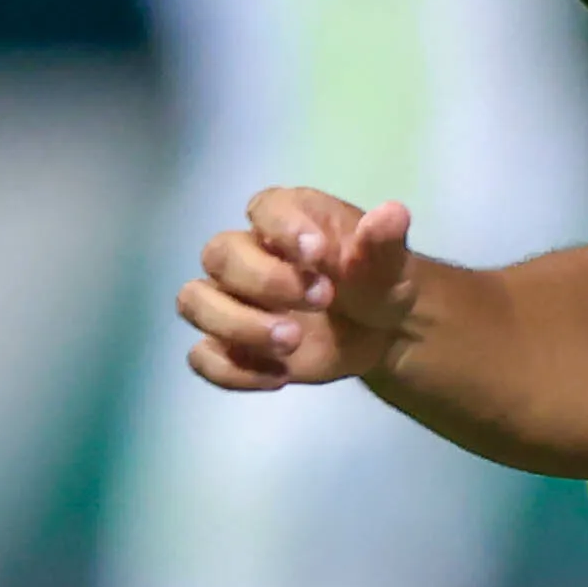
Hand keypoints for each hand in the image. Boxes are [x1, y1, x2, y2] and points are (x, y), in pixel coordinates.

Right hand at [177, 187, 413, 393]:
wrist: (379, 330)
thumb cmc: (374, 281)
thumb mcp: (389, 263)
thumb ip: (384, 241)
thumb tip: (392, 214)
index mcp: (285, 218)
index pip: (263, 209)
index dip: (283, 229)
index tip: (318, 254)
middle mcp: (247, 252)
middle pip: (219, 255)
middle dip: (265, 282)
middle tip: (321, 300)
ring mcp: (230, 298)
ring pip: (195, 302)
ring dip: (238, 325)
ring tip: (292, 342)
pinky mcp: (230, 344)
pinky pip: (203, 356)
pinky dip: (234, 371)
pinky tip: (279, 377)